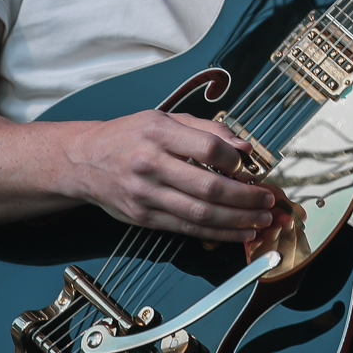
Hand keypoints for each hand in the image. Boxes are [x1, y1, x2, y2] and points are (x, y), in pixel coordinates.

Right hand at [62, 111, 280, 240]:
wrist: (83, 161)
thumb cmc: (129, 136)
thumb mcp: (164, 119)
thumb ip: (207, 130)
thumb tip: (245, 147)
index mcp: (158, 134)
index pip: (207, 149)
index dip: (236, 160)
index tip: (252, 166)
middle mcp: (150, 165)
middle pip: (208, 187)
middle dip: (246, 198)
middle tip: (269, 201)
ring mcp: (145, 195)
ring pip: (200, 214)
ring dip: (237, 221)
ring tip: (262, 220)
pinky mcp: (144, 218)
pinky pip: (187, 228)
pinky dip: (218, 233)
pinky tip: (239, 232)